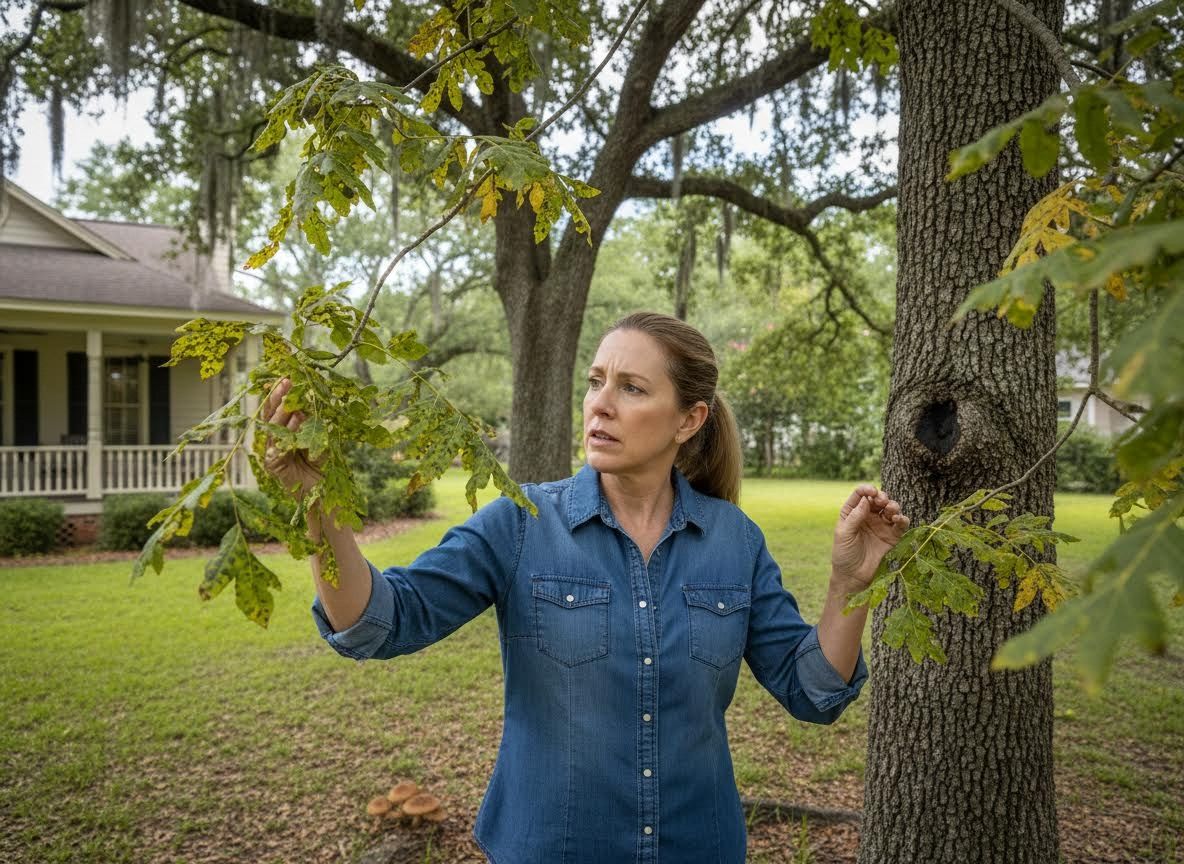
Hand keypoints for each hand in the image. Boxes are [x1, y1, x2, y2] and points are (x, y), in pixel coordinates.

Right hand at [261, 377, 321, 499]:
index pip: (277, 408)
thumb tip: (306, 405)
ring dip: (283, 412)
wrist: (323, 490)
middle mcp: (273, 439)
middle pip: (270, 414)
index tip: (287, 376)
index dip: (280, 393)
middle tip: (286, 381)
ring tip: (292, 398)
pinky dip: (290, 432)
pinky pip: (279, 444)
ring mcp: (270, 451)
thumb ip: (312, 423)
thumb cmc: (320, 463)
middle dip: (278, 397)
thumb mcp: (319, 437)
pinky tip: (298, 420)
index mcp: (281, 431)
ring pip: (273, 427)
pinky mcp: (272, 464)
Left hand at [830, 484, 909, 592]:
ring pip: (891, 509)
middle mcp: (868, 516)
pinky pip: (900, 524)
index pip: (860, 495)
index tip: (872, 492)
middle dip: (882, 497)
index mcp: (852, 512)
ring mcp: (881, 525)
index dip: (867, 489)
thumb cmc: (844, 554)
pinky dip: (902, 519)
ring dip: (893, 506)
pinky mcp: (892, 536)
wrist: (853, 576)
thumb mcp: (844, 534)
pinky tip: (898, 520)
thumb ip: (855, 516)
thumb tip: (866, 499)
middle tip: (882, 501)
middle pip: (878, 499)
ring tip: (891, 511)